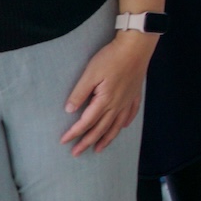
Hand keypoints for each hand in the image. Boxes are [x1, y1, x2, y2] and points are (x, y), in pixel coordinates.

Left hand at [62, 33, 154, 155]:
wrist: (136, 47)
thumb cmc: (111, 58)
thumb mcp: (90, 73)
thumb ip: (80, 93)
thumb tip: (69, 110)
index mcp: (105, 100)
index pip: (86, 122)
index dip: (74, 132)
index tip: (63, 141)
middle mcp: (117, 105)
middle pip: (101, 128)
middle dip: (87, 142)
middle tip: (77, 153)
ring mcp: (128, 100)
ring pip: (116, 126)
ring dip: (107, 139)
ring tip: (98, 149)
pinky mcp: (135, 94)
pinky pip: (131, 113)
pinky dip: (126, 123)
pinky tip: (122, 127)